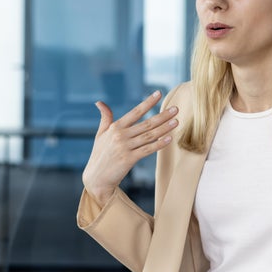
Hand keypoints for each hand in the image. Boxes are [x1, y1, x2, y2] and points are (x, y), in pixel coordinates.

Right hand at [82, 90, 178, 205]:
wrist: (96, 178)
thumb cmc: (99, 155)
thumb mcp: (100, 134)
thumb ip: (105, 117)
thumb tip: (99, 102)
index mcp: (115, 127)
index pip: (135, 111)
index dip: (148, 102)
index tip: (159, 93)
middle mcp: (120, 135)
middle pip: (146, 123)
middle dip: (162, 116)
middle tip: (175, 109)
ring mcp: (125, 147)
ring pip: (149, 136)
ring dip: (164, 128)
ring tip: (176, 121)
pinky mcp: (129, 159)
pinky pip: (147, 150)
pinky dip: (158, 144)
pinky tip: (169, 139)